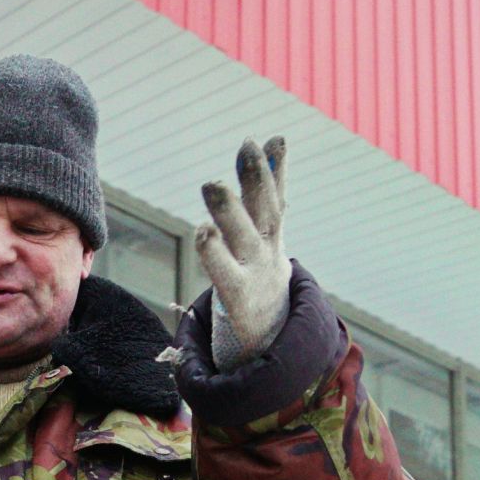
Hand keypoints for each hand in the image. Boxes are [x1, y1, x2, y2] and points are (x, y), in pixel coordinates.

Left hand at [194, 136, 290, 369]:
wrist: (268, 342)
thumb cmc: (259, 277)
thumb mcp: (268, 232)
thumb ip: (269, 189)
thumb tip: (275, 137)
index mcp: (271, 237)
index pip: (275, 198)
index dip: (276, 169)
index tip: (274, 139)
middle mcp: (267, 253)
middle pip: (265, 212)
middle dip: (257, 179)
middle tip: (247, 146)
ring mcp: (254, 276)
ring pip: (243, 239)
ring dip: (230, 211)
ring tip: (212, 183)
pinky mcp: (237, 300)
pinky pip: (225, 274)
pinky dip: (215, 253)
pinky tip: (203, 229)